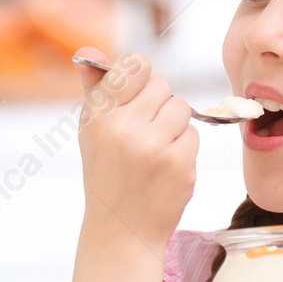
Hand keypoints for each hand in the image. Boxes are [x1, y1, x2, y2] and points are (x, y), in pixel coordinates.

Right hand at [74, 46, 198, 249]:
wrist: (122, 229)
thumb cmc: (107, 173)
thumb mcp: (92, 131)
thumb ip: (95, 89)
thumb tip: (89, 53)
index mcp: (99, 114)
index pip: (136, 65)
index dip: (141, 79)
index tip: (136, 99)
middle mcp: (124, 127)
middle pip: (163, 85)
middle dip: (158, 105)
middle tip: (144, 132)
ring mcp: (154, 146)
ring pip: (182, 108)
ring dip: (174, 125)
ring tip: (155, 149)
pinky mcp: (179, 163)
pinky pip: (194, 134)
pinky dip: (184, 148)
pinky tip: (165, 167)